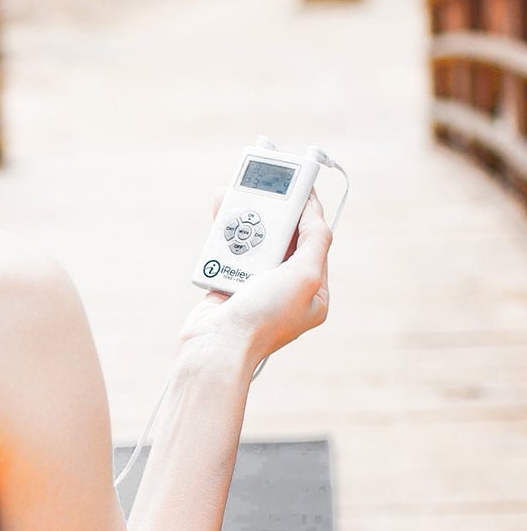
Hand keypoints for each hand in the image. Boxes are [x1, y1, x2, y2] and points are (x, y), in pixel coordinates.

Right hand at [177, 191, 330, 361]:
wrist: (216, 347)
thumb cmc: (263, 319)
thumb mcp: (305, 277)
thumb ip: (315, 242)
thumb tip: (313, 213)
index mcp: (314, 291)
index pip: (315, 240)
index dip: (308, 210)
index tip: (298, 184)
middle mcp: (287, 288)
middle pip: (283, 237)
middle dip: (272, 214)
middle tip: (264, 190)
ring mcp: (257, 287)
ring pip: (253, 242)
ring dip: (244, 222)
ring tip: (235, 201)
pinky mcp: (229, 285)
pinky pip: (230, 252)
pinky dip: (224, 236)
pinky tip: (219, 219)